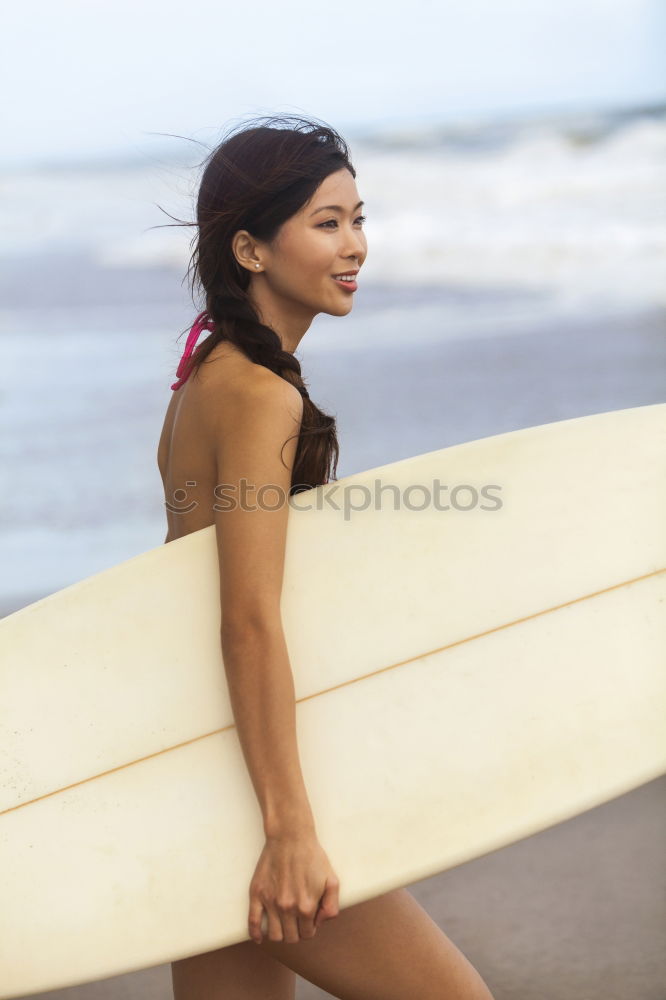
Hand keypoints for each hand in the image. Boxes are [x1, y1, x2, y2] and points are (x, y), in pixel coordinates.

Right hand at [248, 829, 339, 943]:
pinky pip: (253, 923)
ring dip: (280, 933)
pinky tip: (260, 937)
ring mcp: (271, 902)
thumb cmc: (312, 856)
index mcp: (307, 906)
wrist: (290, 837)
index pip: (307, 933)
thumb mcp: (331, 880)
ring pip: (274, 935)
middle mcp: (288, 908)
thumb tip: (320, 923)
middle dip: (296, 931)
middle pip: (291, 937)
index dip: (309, 928)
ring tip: (283, 923)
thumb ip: (332, 906)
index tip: (308, 919)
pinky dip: (256, 934)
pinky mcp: (257, 894)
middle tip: (297, 920)